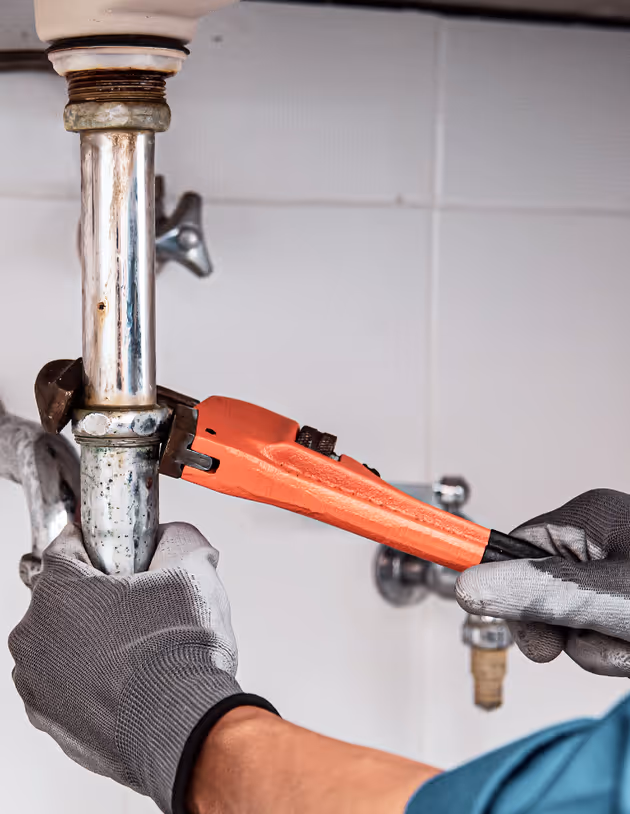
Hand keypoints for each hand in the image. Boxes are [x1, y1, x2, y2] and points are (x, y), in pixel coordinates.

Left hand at [9, 522, 269, 812]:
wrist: (183, 726)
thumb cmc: (179, 654)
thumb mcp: (192, 570)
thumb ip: (179, 540)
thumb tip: (175, 539)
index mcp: (59, 590)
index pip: (68, 546)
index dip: (103, 546)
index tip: (123, 556)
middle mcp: (34, 635)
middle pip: (63, 597)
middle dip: (98, 596)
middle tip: (141, 606)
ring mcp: (37, 683)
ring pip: (62, 643)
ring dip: (91, 640)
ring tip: (139, 649)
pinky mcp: (50, 722)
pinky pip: (66, 686)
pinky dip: (90, 680)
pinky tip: (128, 681)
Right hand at [455, 489, 629, 676]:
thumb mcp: (606, 596)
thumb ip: (536, 592)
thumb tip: (472, 586)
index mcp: (588, 520)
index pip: (513, 551)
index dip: (496, 582)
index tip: (438, 570)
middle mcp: (599, 545)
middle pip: (538, 597)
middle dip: (564, 630)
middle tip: (596, 631)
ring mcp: (614, 579)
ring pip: (570, 628)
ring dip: (599, 647)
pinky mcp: (626, 610)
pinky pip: (598, 640)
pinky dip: (618, 652)